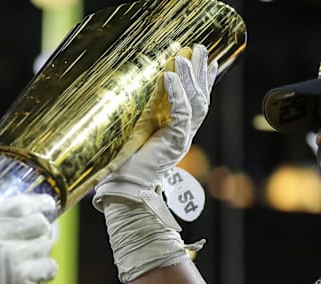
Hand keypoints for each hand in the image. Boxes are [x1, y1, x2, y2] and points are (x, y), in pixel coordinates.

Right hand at [0, 192, 56, 283]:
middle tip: (35, 237)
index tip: (46, 204)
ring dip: (40, 251)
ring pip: (45, 244)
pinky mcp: (22, 277)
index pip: (21, 204)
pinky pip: (49, 266)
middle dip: (40, 229)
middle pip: (38, 223)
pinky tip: (35, 273)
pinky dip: (45, 270)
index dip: (39, 203)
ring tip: (29, 258)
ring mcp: (12, 256)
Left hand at [91, 44, 215, 282]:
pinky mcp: (173, 142)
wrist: (125, 192)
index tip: (202, 60)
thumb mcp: (131, 137)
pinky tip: (168, 76)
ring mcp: (180, 138)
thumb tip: (124, 99)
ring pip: (195, 102)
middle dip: (201, 72)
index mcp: (174, 134)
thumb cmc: (123, 169)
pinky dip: (176, 94)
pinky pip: (181, 113)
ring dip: (190, 78)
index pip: (193, 102)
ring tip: (187, 56)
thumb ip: (136, 121)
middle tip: (203, 48)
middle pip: (200, 97)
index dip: (199, 81)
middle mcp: (182, 135)